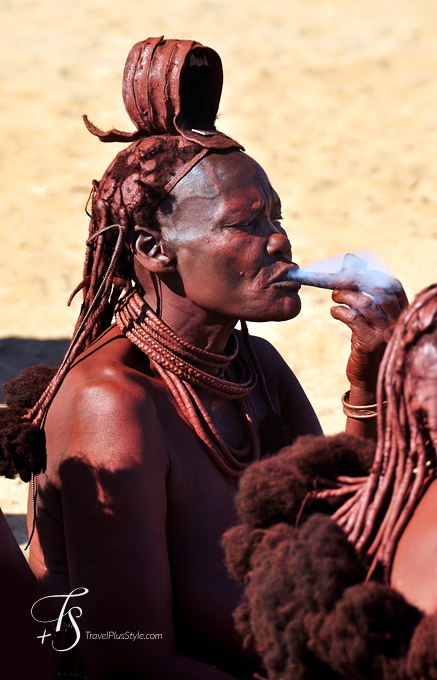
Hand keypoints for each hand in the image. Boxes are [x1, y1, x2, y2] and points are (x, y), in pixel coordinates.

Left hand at [330, 272, 407, 390]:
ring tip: (334, 295)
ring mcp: (385, 333)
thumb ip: (362, 291)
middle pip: (380, 290)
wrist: (369, 379)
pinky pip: (354, 319)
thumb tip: (350, 259)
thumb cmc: (367, 343)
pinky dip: (341, 311)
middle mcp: (397, 321)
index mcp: (402, 313)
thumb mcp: (368, 318)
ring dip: (346, 295)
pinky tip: (334, 312)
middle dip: (357, 280)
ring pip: (366, 303)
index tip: (352, 268)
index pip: (392, 285)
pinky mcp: (370, 343)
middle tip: (337, 280)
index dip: (372, 273)